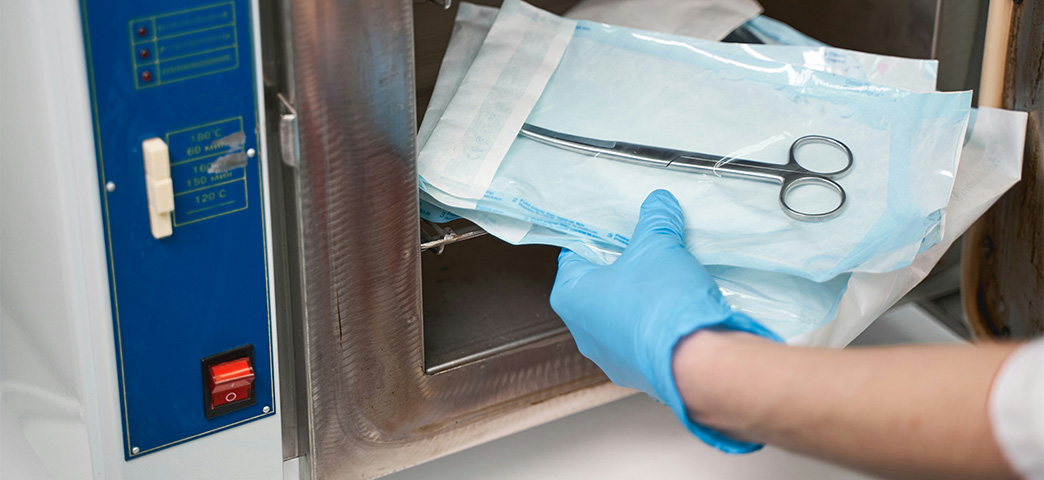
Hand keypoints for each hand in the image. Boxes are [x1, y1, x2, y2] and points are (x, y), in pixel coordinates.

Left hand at [550, 189, 781, 452]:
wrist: (697, 361)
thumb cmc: (662, 303)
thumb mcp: (658, 246)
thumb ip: (656, 220)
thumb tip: (658, 203)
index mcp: (570, 296)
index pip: (574, 256)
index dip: (599, 239)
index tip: (620, 231)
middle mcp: (582, 331)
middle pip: (599, 287)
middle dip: (624, 269)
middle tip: (648, 253)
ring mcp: (610, 357)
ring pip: (621, 317)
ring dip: (641, 300)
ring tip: (668, 282)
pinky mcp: (638, 374)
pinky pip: (643, 341)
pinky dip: (656, 326)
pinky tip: (678, 312)